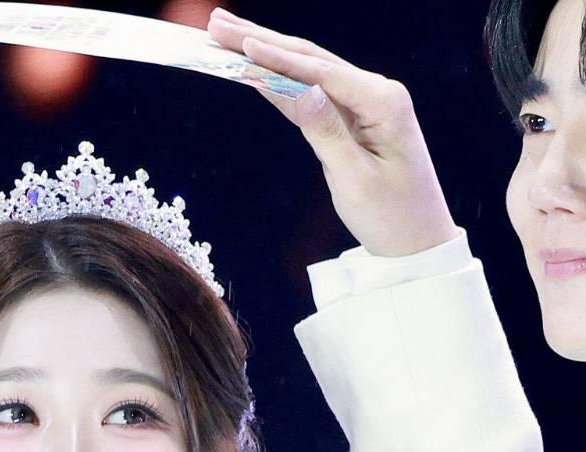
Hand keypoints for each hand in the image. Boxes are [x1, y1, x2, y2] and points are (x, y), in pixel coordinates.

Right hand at [207, 10, 459, 257]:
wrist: (420, 241)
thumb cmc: (392, 216)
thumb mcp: (355, 179)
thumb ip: (325, 131)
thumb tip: (297, 89)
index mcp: (382, 101)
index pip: (320, 71)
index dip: (277, 56)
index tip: (239, 43)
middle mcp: (376, 91)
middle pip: (310, 58)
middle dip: (262, 39)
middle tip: (216, 24)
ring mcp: (366, 102)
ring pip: (309, 70)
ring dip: (267, 52)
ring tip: (226, 35)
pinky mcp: (355, 117)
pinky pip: (313, 93)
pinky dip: (282, 79)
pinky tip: (256, 66)